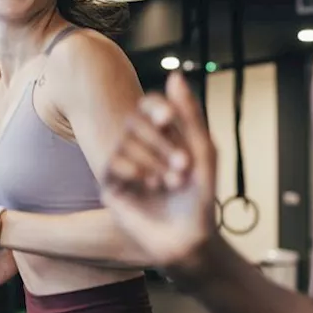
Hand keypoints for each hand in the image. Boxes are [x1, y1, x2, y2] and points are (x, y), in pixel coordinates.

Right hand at [101, 72, 217, 267]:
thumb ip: (190, 113)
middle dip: (161, 142)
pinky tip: (149, 185)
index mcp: (163, 135)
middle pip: (135, 121)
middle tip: (184, 166)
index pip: (150, 104)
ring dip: (151, 159)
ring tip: (171, 182)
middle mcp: (140, 146)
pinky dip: (132, 169)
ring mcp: (124, 165)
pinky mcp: (111, 186)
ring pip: (122, 142)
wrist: (190, 238)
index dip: (157, 106)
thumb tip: (174, 74)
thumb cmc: (201, 196)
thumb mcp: (203, 151)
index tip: (169, 119)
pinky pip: (109, 163)